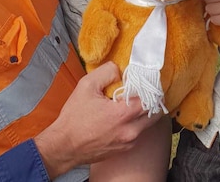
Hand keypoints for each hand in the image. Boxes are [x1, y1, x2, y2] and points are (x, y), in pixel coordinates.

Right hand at [34, 62, 157, 176]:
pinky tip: (123, 117)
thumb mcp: (86, 86)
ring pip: (148, 124)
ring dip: (145, 113)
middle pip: (155, 113)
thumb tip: (119, 70)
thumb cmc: (73, 119)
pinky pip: (138, 134)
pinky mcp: (124, 149)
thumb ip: (106, 72)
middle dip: (153, 101)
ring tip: (133, 104)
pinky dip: (136, 124)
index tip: (146, 82)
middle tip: (144, 92)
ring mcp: (128, 142)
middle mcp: (130, 131)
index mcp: (123, 114)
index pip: (151, 99)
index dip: (151, 88)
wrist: (64, 147)